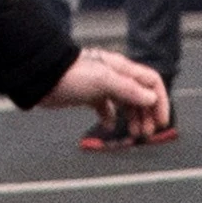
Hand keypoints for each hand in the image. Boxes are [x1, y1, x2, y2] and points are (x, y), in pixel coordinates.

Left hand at [49, 45, 171, 140]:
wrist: (41, 76)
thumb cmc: (69, 74)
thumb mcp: (103, 81)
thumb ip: (129, 89)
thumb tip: (151, 99)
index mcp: (122, 69)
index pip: (151, 83)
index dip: (160, 102)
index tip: (161, 122)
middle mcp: (115, 76)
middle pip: (141, 95)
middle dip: (148, 115)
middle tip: (147, 133)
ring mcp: (102, 85)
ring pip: (126, 103)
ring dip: (133, 119)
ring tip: (133, 134)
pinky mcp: (90, 95)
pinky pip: (107, 107)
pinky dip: (110, 118)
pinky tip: (107, 126)